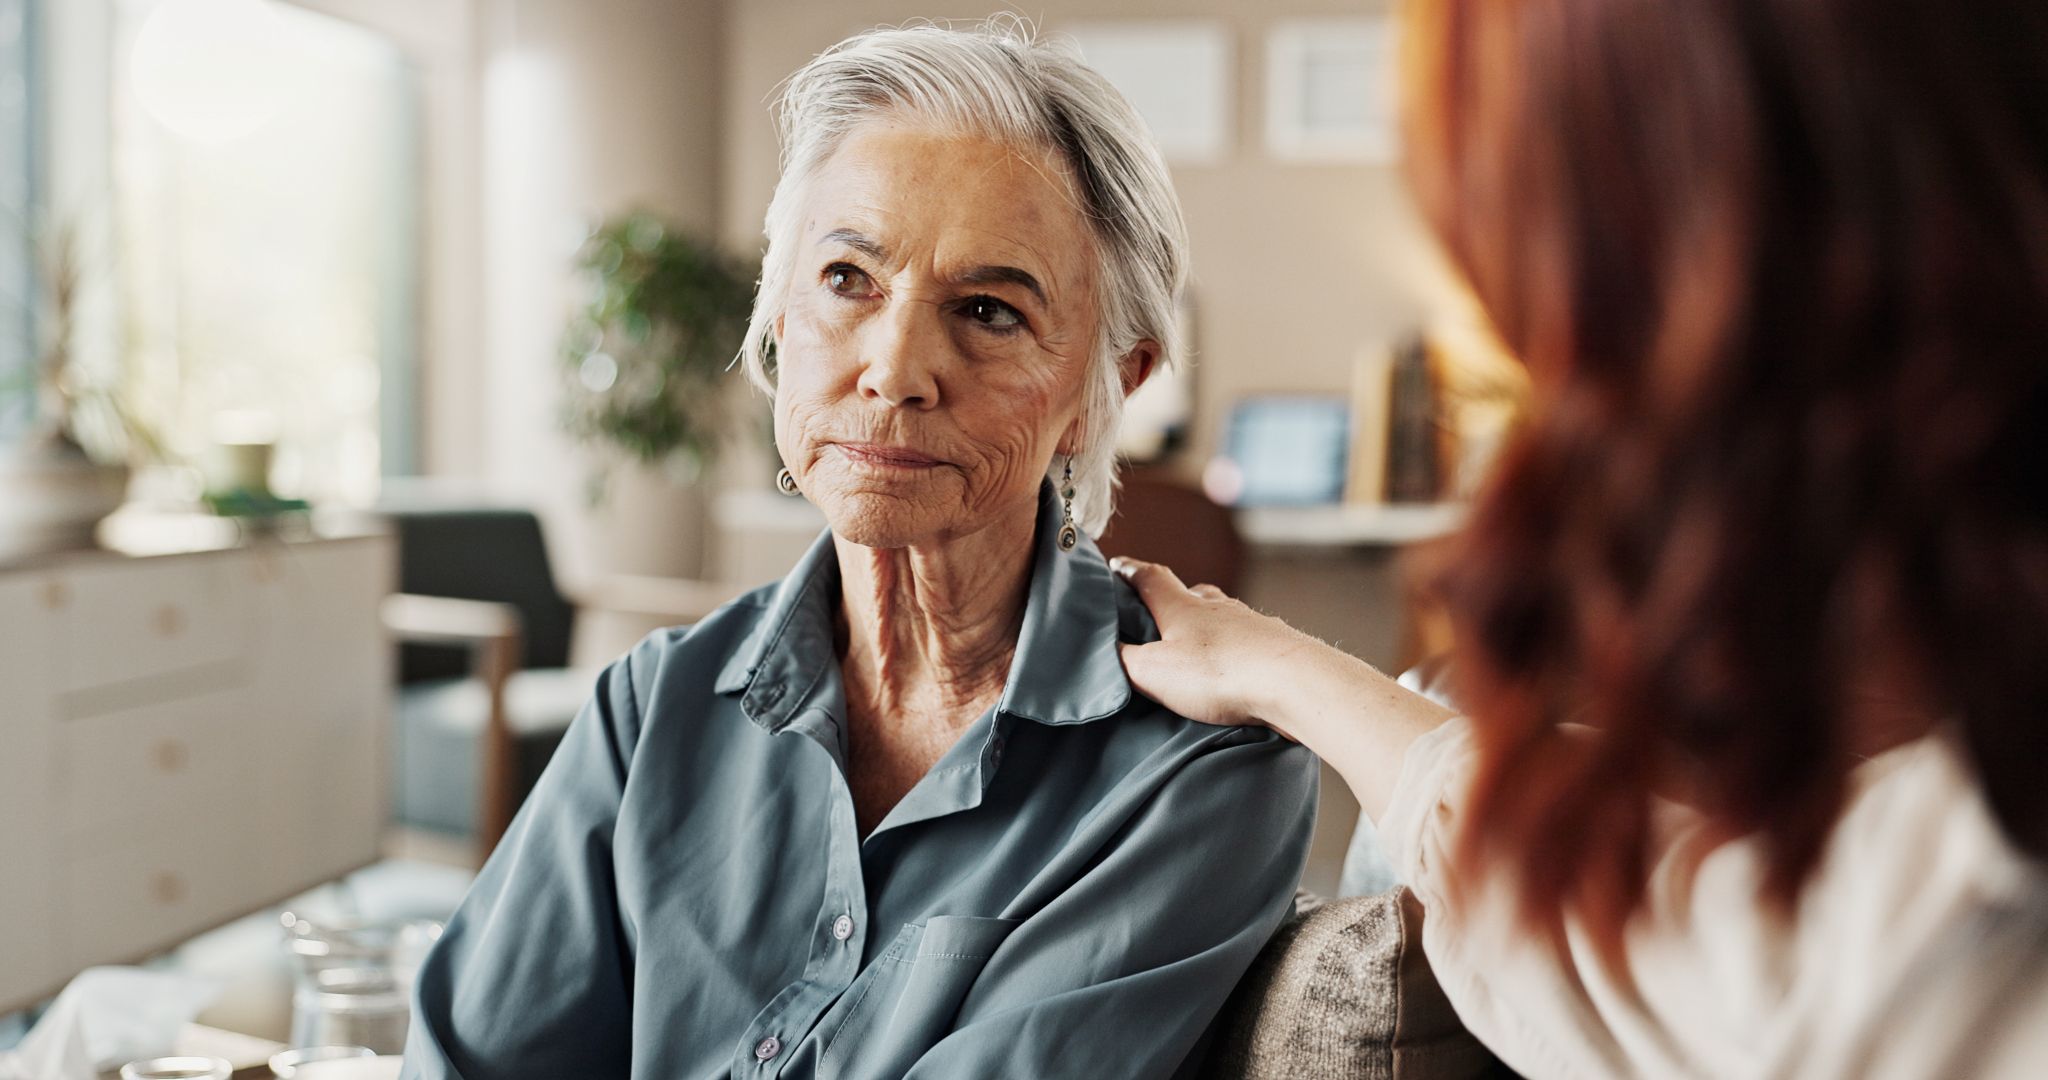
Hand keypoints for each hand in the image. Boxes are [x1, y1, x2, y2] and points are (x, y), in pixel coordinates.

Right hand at [1111, 557, 1316, 737]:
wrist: (1293, 681)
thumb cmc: (1220, 672)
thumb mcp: (1154, 672)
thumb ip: (1125, 661)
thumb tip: (1108, 651)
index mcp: (1181, 606)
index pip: (1150, 577)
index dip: (1130, 570)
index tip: (1117, 565)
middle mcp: (1216, 607)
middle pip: (1190, 593)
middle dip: (1173, 599)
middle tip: (1159, 611)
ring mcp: (1250, 623)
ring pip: (1222, 616)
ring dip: (1207, 625)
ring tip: (1196, 645)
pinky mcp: (1275, 645)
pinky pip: (1248, 641)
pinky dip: (1236, 649)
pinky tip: (1236, 667)